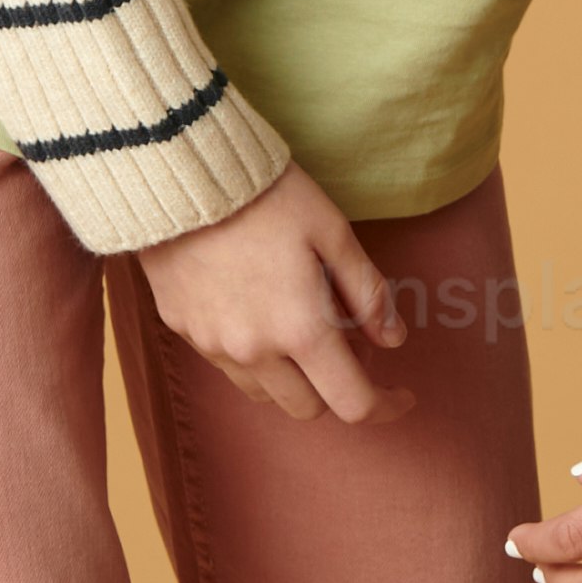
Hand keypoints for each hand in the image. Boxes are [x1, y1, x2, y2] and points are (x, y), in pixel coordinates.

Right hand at [135, 162, 411, 424]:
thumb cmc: (267, 196)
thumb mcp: (333, 232)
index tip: (400, 395)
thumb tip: (394, 339)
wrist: (181, 174)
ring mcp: (214, 345)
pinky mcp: (184, 331)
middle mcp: (256, 351)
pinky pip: (228, 365)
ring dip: (293, 379)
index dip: (386, 407)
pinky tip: (259, 316)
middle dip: (336, 389)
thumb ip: (367, 292)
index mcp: (302, 330)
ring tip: (301, 331)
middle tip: (348, 347)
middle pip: (308, 408)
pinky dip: (254, 358)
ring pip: (265, 393)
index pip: (354, 403)